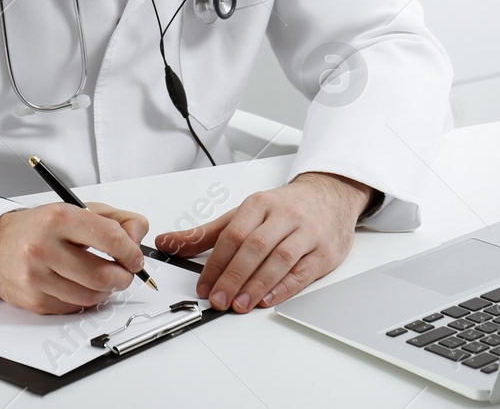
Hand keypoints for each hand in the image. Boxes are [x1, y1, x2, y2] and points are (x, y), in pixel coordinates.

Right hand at [0, 201, 149, 314]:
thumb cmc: (38, 227)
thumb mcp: (77, 210)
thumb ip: (115, 219)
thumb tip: (138, 236)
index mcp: (58, 218)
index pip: (109, 238)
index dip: (131, 252)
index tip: (135, 258)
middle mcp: (44, 248)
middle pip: (102, 274)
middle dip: (123, 277)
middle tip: (124, 273)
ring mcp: (36, 277)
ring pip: (90, 296)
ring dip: (106, 291)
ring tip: (104, 279)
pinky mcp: (33, 301)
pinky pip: (73, 308)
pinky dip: (85, 300)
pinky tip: (81, 286)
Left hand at [153, 172, 370, 312]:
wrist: (330, 195)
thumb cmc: (284, 207)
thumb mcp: (244, 213)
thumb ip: (206, 233)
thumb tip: (169, 242)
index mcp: (260, 204)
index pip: (233, 235)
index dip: (215, 263)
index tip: (204, 286)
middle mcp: (284, 216)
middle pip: (254, 247)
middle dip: (233, 276)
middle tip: (219, 300)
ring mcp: (307, 233)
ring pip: (279, 260)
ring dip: (257, 285)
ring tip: (239, 304)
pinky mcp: (325, 252)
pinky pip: (303, 272)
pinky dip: (284, 288)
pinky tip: (267, 300)